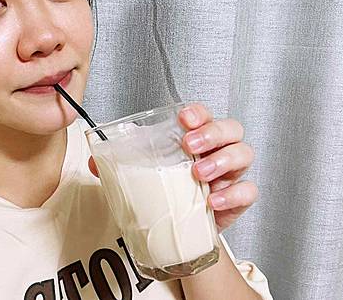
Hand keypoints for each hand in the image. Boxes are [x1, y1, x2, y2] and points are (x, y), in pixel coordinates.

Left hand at [87, 102, 257, 233]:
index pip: (204, 115)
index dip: (199, 112)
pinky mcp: (237, 199)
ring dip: (222, 160)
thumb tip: (94, 160)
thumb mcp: (145, 175)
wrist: (181, 230)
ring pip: (243, 154)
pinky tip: (212, 200)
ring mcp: (231, 174)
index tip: (184, 118)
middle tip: (190, 145)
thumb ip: (122, 165)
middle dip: (212, 133)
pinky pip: (248, 191)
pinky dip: (232, 194)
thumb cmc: (168, 192)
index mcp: (197, 138)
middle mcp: (218, 151)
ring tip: (198, 173)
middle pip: (231, 129)